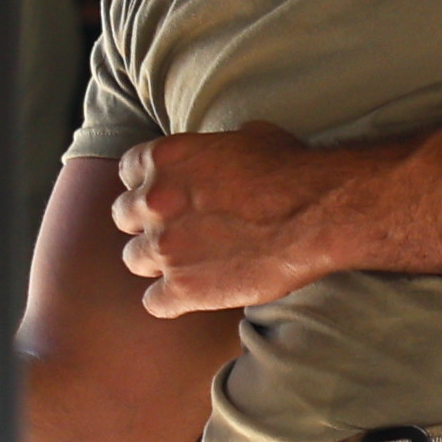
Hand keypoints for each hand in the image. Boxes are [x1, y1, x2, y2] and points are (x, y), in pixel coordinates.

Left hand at [113, 128, 383, 313]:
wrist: (317, 213)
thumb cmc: (292, 169)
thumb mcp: (249, 137)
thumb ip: (216, 149)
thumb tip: (224, 152)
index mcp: (164, 158)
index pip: (128, 173)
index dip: (149, 186)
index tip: (167, 197)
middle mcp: (154, 202)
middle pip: (124, 217)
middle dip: (147, 224)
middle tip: (176, 232)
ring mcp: (165, 248)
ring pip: (134, 260)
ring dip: (156, 263)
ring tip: (186, 266)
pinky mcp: (183, 289)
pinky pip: (154, 303)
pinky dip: (169, 302)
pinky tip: (191, 297)